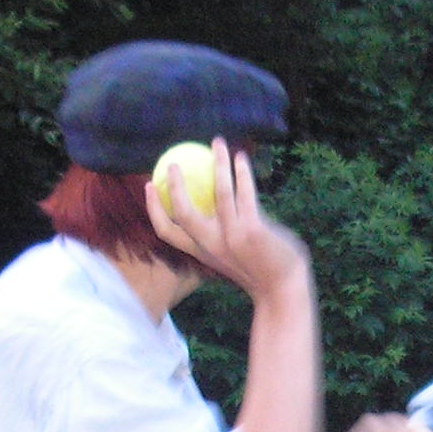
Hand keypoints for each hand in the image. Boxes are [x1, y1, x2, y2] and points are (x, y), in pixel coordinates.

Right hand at [143, 139, 310, 302]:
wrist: (283, 289)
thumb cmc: (261, 267)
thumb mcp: (233, 251)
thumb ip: (223, 231)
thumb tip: (218, 201)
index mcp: (202, 250)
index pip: (167, 231)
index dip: (153, 207)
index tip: (149, 184)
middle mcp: (212, 244)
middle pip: (182, 212)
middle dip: (174, 185)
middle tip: (175, 162)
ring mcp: (232, 237)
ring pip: (219, 192)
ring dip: (218, 163)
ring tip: (218, 142)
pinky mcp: (252, 230)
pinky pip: (245, 193)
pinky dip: (242, 173)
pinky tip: (242, 157)